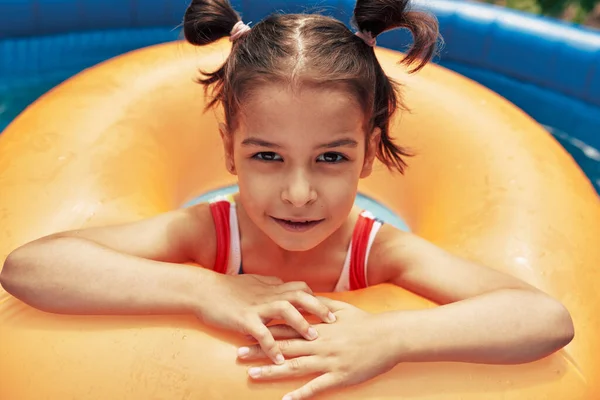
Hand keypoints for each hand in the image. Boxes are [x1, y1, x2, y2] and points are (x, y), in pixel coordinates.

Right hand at [194, 273, 336, 364]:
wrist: (203, 291)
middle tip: (334, 321)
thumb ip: (269, 283)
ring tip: (314, 338)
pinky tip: (279, 359)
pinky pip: (262, 333)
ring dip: (301, 324)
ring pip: (285, 311)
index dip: (317, 298)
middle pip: (300, 296)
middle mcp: (268, 294)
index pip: (301, 288)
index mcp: (271, 286)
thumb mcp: (252, 281)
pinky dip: (272, 346)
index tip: (331, 308)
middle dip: (319, 307)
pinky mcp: (244, 319)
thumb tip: (282, 282)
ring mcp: (257, 306)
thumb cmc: (227, 288)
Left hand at [236, 298, 398, 399]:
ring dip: (272, 371)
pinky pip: (317, 387)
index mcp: (318, 328)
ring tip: (253, 375)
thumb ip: (320, 305)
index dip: (265, 330)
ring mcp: (329, 361)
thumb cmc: (365, 322)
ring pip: (295, 367)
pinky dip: (301, 395)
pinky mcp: (340, 376)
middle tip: (238, 355)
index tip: (246, 332)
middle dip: (260, 351)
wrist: (389, 336)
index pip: (286, 328)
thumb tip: (303, 299)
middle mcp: (319, 343)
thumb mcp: (341, 309)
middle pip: (284, 347)